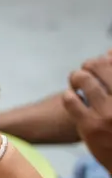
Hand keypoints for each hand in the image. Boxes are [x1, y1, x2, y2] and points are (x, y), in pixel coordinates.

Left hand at [63, 50, 111, 173]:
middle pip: (98, 64)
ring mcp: (109, 114)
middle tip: (88, 71)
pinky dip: (69, 95)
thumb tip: (108, 51)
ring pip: (83, 78)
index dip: (107, 58)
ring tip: (79, 82)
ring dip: (77, 77)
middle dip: (90, 64)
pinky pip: (70, 99)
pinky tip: (74, 99)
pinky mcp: (90, 126)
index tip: (106, 61)